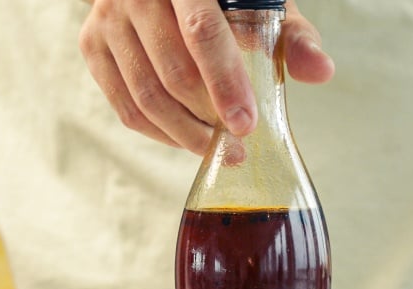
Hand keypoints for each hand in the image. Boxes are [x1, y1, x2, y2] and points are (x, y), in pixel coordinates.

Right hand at [79, 0, 333, 154]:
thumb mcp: (259, 1)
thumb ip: (292, 35)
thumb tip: (320, 72)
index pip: (201, 32)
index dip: (225, 82)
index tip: (246, 124)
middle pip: (172, 73)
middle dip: (209, 119)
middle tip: (238, 146)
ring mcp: (108, 18)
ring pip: (145, 96)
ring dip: (185, 134)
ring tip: (217, 149)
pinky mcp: (92, 43)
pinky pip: (125, 105)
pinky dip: (158, 132)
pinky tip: (187, 138)